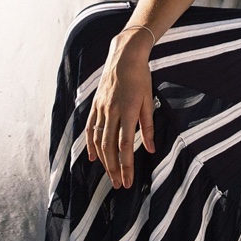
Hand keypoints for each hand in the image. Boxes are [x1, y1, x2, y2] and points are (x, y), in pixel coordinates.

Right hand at [85, 30, 155, 187]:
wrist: (124, 55)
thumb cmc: (141, 77)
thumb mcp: (149, 99)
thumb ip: (148, 126)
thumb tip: (150, 149)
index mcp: (127, 110)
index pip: (125, 145)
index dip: (126, 165)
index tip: (128, 181)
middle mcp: (111, 111)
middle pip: (109, 147)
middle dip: (113, 168)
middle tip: (118, 184)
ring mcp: (100, 108)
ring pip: (98, 140)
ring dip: (103, 161)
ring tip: (109, 175)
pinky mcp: (95, 104)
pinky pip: (90, 128)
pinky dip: (90, 144)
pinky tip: (92, 157)